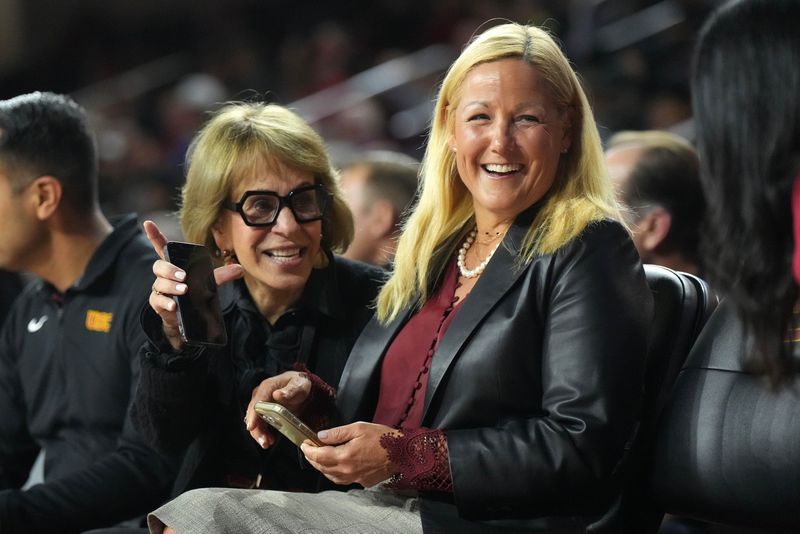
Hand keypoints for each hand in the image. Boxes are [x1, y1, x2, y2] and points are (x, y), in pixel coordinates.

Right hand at [142, 220, 242, 349]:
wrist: (187, 318)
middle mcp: (164, 275)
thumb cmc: (195, 294)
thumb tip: (240, 268)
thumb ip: (221, 276)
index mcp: (175, 265)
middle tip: (184, 276)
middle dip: (170, 269)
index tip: (148, 222)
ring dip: (172, 286)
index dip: (154, 235)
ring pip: (159, 283)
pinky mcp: (158, 303)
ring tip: (184, 291)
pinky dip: (166, 302)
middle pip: (159, 266)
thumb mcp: (209, 284)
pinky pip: (157, 300)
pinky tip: (174, 305)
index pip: (161, 247)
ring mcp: (160, 289)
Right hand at [245, 371, 312, 447]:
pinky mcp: (265, 414)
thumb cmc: (299, 384)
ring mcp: (262, 406)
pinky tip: (271, 440)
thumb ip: (290, 390)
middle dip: (256, 429)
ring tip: (268, 443)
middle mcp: (260, 397)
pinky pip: (261, 425)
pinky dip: (265, 433)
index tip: (251, 427)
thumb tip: (277, 395)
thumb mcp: (298, 385)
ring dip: (260, 433)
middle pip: (253, 415)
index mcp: (266, 388)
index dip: (253, 415)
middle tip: (264, 441)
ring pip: (256, 422)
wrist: (301, 388)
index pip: (256, 403)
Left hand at [301, 422, 399, 486]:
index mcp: (345, 456)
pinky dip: (334, 474)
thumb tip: (321, 436)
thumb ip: (338, 433)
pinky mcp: (362, 482)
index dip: (308, 450)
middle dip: (312, 458)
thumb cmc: (382, 437)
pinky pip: (342, 480)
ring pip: (331, 476)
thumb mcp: (358, 428)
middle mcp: (347, 470)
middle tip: (309, 449)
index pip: (319, 456)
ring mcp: (355, 478)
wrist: (401, 452)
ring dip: (322, 467)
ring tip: (319, 458)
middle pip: (322, 467)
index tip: (304, 443)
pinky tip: (335, 467)